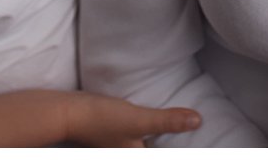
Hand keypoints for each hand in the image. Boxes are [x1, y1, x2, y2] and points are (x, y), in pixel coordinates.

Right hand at [62, 92, 202, 146]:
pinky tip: (156, 125)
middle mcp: (130, 154)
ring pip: (149, 145)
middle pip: (156, 147)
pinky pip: (142, 140)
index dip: (181, 148)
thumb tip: (198, 121)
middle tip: (192, 136)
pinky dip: (152, 135)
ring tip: (182, 132)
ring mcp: (124, 148)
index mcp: (137, 156)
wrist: (69, 112)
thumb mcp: (139, 120)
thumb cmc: (102, 119)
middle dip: (174, 144)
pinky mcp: (119, 139)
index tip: (197, 145)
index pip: (164, 153)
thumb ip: (168, 121)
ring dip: (163, 139)